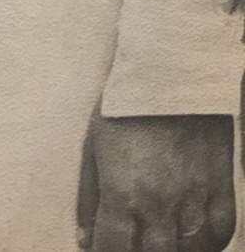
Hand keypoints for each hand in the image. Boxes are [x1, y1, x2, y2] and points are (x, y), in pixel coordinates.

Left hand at [77, 113, 235, 251]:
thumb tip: (85, 237)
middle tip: (132, 240)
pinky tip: (191, 237)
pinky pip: (220, 234)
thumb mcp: (92, 144)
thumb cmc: (125, 104)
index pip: (113, 248)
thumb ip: (89, 194)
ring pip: (188, 251)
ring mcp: (194, 197)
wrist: (169, 72)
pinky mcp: (220, 186)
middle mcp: (159, 201)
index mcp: (122, 190)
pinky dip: (207, 244)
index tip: (102, 247)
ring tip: (159, 237)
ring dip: (172, 249)